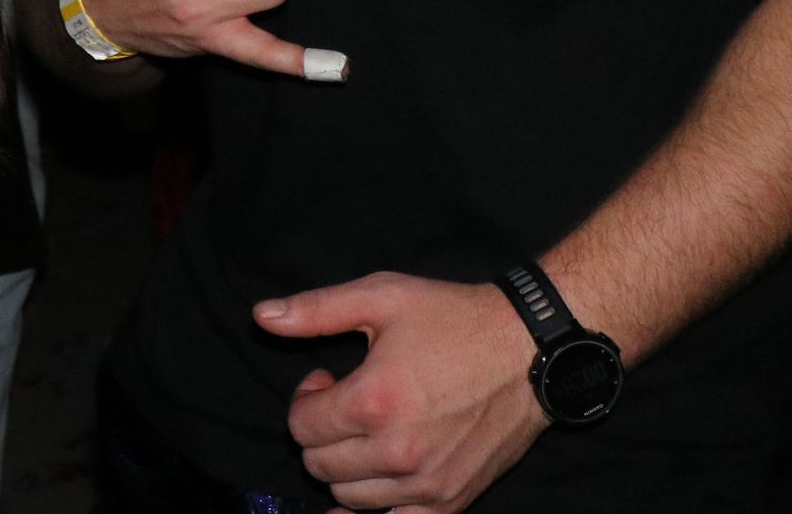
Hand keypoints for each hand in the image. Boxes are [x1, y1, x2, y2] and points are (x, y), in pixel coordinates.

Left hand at [257, 273, 547, 511]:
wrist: (530, 351)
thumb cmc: (455, 319)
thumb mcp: (382, 297)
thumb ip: (315, 311)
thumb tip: (261, 317)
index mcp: (374, 401)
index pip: (300, 427)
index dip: (306, 399)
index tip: (328, 378)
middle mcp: (397, 452)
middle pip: (319, 465)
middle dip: (322, 433)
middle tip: (348, 403)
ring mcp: (425, 484)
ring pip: (347, 499)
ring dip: (347, 467)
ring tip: (372, 431)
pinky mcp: (449, 502)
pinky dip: (376, 505)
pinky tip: (382, 473)